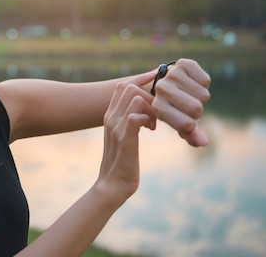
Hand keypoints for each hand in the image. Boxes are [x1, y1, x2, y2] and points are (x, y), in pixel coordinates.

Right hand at [98, 72, 155, 199]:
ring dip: (151, 107)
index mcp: (110, 115)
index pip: (122, 85)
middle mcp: (111, 117)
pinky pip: (136, 116)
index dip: (141, 80)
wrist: (112, 185)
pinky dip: (149, 119)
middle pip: (130, 87)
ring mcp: (116, 127)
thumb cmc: (122, 162)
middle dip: (150, 96)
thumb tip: (141, 111)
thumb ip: (128, 121)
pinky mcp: (125, 139)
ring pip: (135, 98)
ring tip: (153, 123)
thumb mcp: (123, 136)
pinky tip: (151, 130)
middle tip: (156, 115)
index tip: (156, 84)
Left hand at [150, 58, 210, 146]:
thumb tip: (204, 142)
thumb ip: (191, 135)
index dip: (191, 124)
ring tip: (190, 94)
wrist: (173, 84)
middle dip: (197, 110)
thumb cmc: (177, 108)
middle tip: (189, 105)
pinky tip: (193, 83)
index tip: (184, 118)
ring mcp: (171, 75)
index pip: (187, 124)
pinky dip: (204, 84)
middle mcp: (161, 89)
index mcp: (158, 107)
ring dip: (201, 97)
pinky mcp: (183, 63)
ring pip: (203, 94)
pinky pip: (205, 80)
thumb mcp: (181, 124)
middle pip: (196, 108)